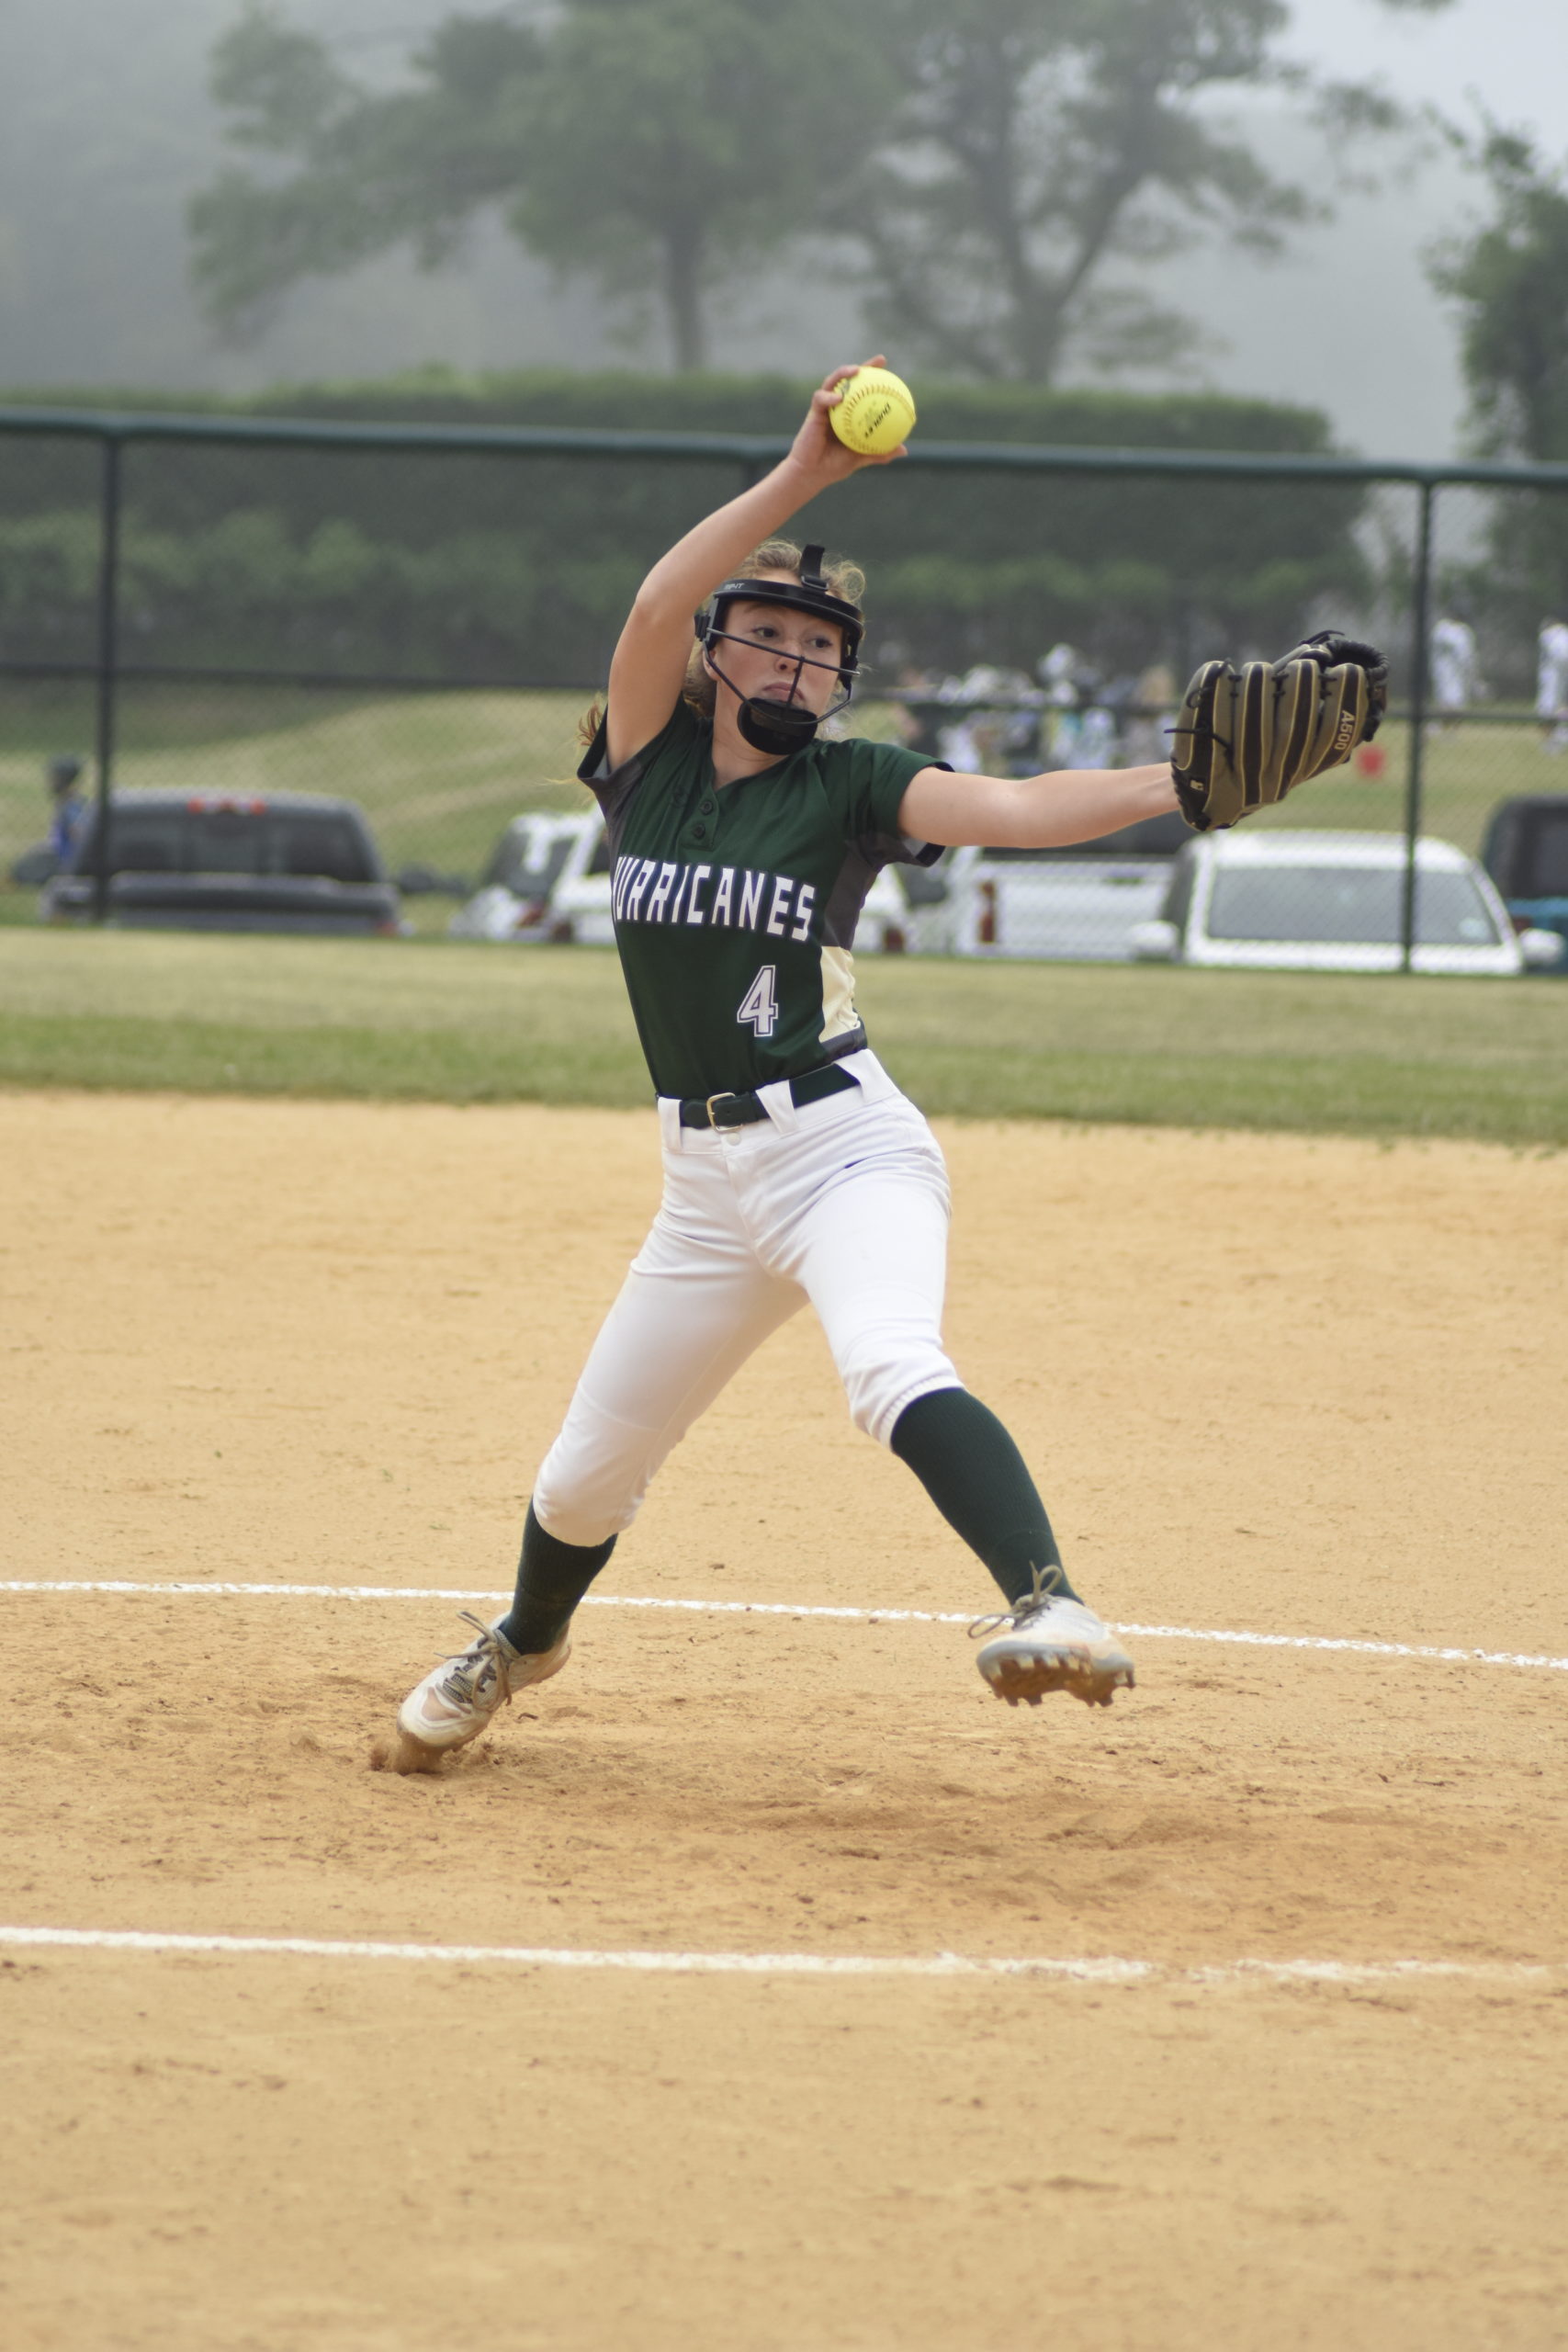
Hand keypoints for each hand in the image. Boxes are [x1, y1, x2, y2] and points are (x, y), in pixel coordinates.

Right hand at [784, 357, 907, 487]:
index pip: (863, 391)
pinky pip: (821, 399)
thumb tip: (904, 450)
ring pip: (833, 382)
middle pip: (849, 380)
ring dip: (843, 373)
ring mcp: (825, 407)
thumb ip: (879, 452)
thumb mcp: (860, 458)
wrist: (811, 473)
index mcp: (848, 413)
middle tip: (880, 361)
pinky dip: (829, 397)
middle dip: (863, 366)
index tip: (891, 373)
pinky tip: (839, 398)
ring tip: (856, 370)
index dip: (876, 380)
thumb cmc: (834, 466)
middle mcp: (836, 406)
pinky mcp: (813, 412)